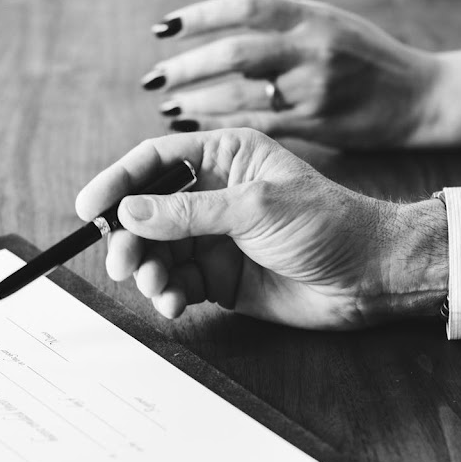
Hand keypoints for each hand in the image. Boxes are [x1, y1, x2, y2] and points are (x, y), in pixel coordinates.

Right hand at [75, 128, 447, 329]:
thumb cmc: (328, 225)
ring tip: (157, 287)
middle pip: (147, 212)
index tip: (89, 207)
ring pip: (158, 252)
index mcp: (225, 158)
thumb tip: (130, 211)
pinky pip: (177, 283)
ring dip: (148, 271)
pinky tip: (174, 303)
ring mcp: (215, 238)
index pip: (155, 161)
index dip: (118, 181)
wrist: (370, 277)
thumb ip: (189, 213)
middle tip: (122, 263)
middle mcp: (214, 195)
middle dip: (130, 239)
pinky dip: (168, 295)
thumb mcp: (256, 209)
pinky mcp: (220, 277)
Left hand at [142, 0, 440, 149]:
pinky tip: (194, 127)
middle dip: (187, 67)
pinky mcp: (316, 125)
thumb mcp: (329, 23)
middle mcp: (312, 49)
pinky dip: (221, 126)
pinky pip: (257, 126)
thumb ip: (282, 25)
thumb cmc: (367, 58)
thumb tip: (222, 28)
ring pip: (241, 95)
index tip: (164, 28)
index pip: (246, 7)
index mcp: (313, 16)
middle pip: (235, 54)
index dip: (201, 17)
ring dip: (197, 101)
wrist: (420, 97)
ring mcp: (315, 89)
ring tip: (166, 104)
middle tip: (153, 77)